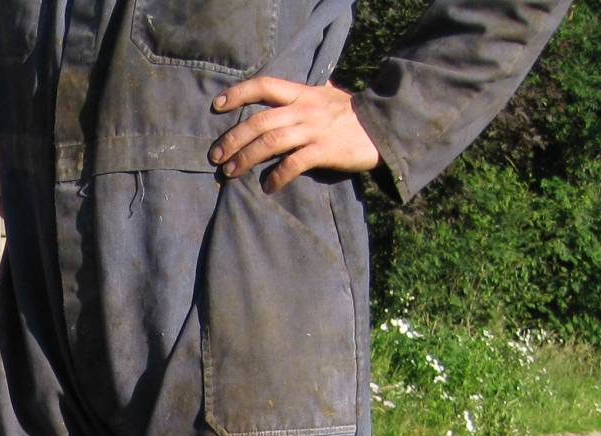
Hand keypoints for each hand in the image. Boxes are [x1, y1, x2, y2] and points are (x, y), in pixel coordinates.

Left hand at [209, 78, 380, 193]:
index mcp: (302, 94)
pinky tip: (267, 187)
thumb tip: (309, 82)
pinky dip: (277, 177)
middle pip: (259, 121)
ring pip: (270, 143)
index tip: (217, 105)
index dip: (238, 93)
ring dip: (245, 159)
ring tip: (230, 173)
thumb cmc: (353, 114)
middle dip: (232, 139)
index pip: (264, 85)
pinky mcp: (324, 151)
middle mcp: (304, 109)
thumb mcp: (331, 95)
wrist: (384, 127)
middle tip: (216, 157)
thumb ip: (314, 90)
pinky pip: (293, 164)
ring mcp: (314, 130)